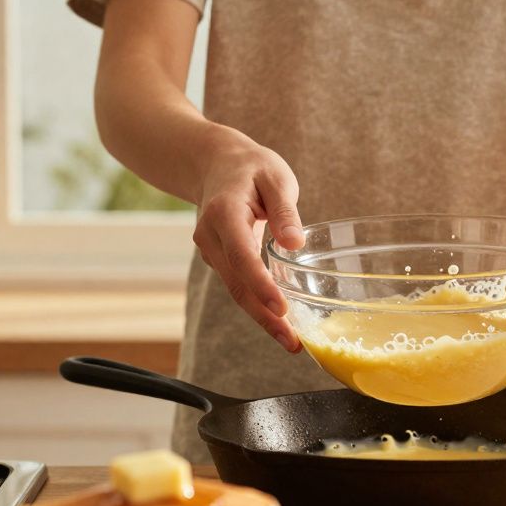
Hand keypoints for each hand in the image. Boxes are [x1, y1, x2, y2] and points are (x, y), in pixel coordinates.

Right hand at [193, 135, 305, 352]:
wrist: (215, 164)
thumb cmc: (251, 167)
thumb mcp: (275, 177)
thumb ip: (285, 210)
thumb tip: (294, 244)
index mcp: (224, 212)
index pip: (242, 255)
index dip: (260, 284)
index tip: (281, 308)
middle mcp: (210, 236)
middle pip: (237, 284)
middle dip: (264, 315)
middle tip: (291, 341)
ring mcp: (211, 251)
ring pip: (236, 290)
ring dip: (262, 316)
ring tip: (291, 341)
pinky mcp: (220, 260)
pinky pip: (238, 285)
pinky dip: (258, 304)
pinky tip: (280, 321)